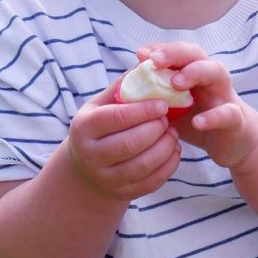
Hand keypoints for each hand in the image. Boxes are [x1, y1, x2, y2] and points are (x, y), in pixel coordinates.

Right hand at [68, 79, 180, 201]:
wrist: (88, 168)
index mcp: (83, 128)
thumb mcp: (102, 104)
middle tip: (168, 119)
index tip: (162, 104)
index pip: (116, 118)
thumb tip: (148, 63)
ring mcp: (106, 178)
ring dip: (165, 147)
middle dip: (156, 129)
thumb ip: (123, 86)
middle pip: (130, 143)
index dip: (143, 111)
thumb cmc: (100, 127)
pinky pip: (152, 182)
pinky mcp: (123, 193)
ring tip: (173, 133)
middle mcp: (91, 156)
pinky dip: (168, 166)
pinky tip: (174, 151)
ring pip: (143, 165)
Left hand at [134, 44, 257, 169]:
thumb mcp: (172, 105)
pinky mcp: (235, 117)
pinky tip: (198, 122)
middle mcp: (210, 76)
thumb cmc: (198, 118)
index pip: (176, 51)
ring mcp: (224, 94)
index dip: (160, 49)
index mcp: (193, 71)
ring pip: (216, 71)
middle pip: (195, 54)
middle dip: (175, 53)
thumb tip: (126, 85)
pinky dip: (212, 116)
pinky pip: (227, 112)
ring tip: (175, 83)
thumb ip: (155, 94)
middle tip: (156, 60)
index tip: (140, 54)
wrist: (231, 142)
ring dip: (195, 73)